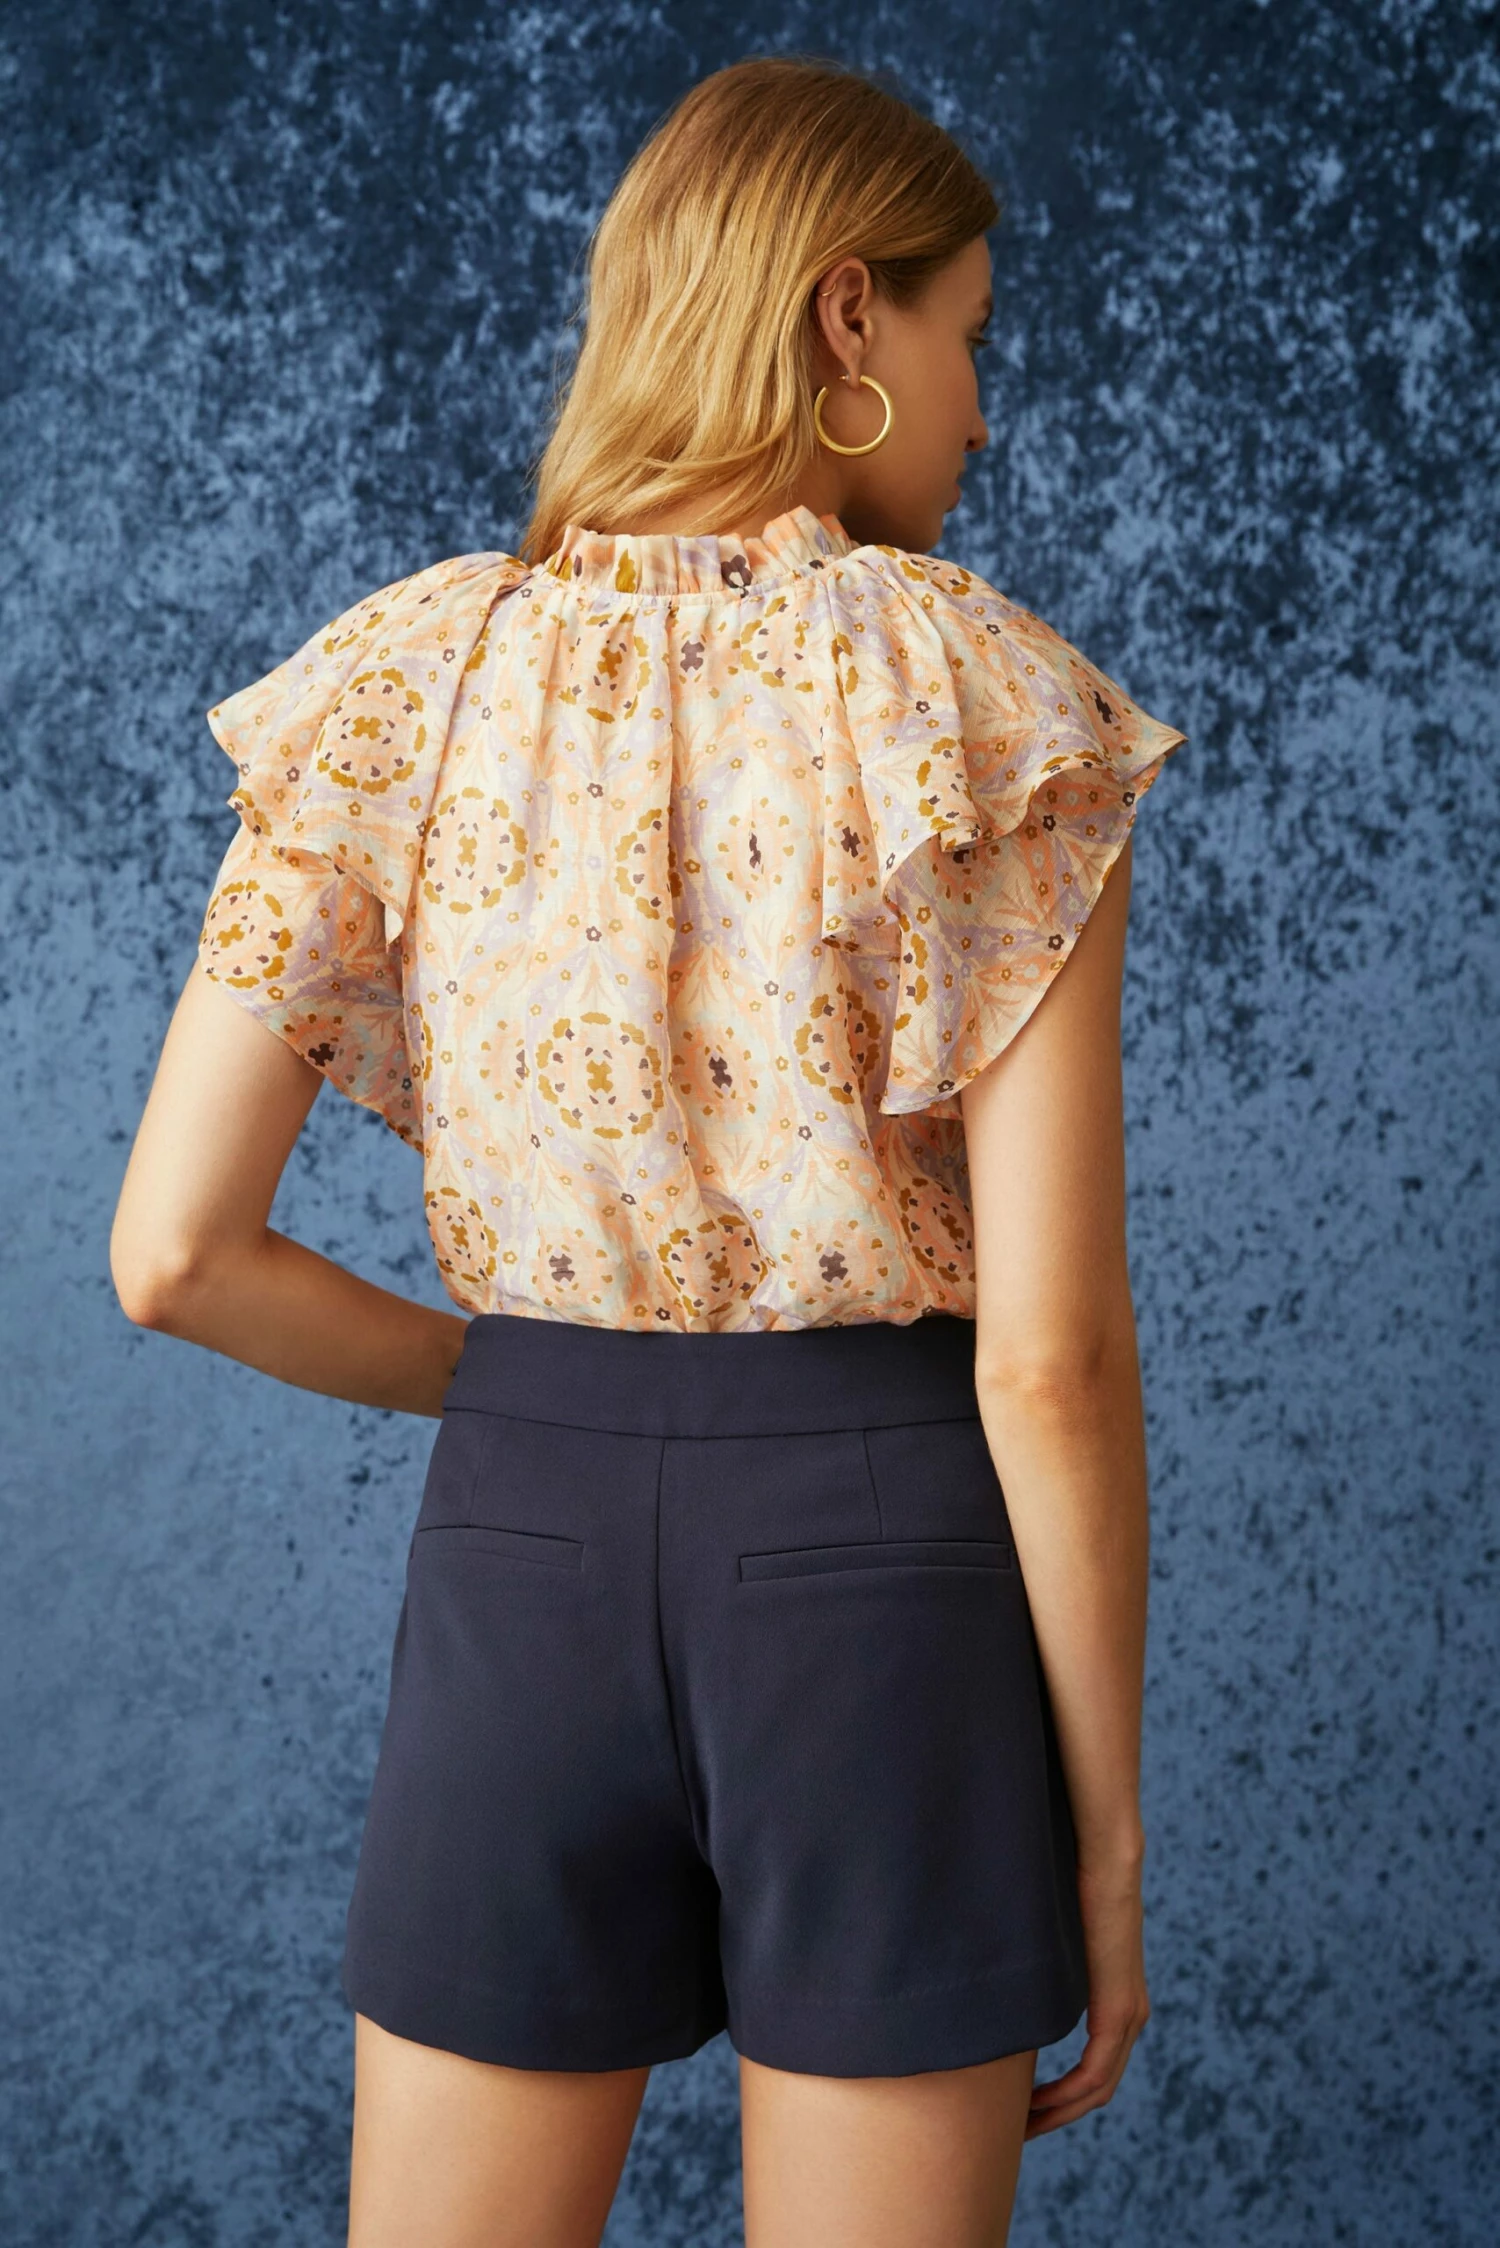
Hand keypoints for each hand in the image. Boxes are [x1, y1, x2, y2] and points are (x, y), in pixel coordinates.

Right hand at [1025, 1854, 1149, 2138]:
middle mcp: (1131, 2017)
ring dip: (1060, 2113)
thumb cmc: (1072, 1885)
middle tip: (1019, 2130)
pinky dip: (1066, 2096)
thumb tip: (1002, 1967)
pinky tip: (1036, 2104)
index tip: (1024, 2107)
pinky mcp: (1118, 2011)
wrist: (1103, 1859)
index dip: (1061, 2096)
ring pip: (1097, 2090)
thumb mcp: (1055, 1939)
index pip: (1095, 2069)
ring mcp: (1129, 2016)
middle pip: (1097, 2090)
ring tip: (1022, 2125)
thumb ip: (1041, 1962)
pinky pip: (1095, 2074)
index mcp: (1118, 2000)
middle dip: (1057, 2115)